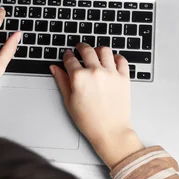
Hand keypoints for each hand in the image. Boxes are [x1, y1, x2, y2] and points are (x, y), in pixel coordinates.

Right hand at [50, 44, 143, 167]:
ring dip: (98, 49)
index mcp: (79, 78)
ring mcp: (111, 73)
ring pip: (105, 50)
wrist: (110, 131)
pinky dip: (116, 57)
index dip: (67, 55)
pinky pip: (121, 59)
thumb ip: (61, 81)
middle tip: (80, 48)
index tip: (67, 54)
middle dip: (81, 47)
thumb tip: (55, 68)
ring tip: (96, 53)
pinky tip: (111, 60)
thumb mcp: (69, 101)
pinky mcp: (124, 77)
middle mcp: (95, 72)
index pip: (70, 59)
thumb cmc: (89, 120)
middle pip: (87, 50)